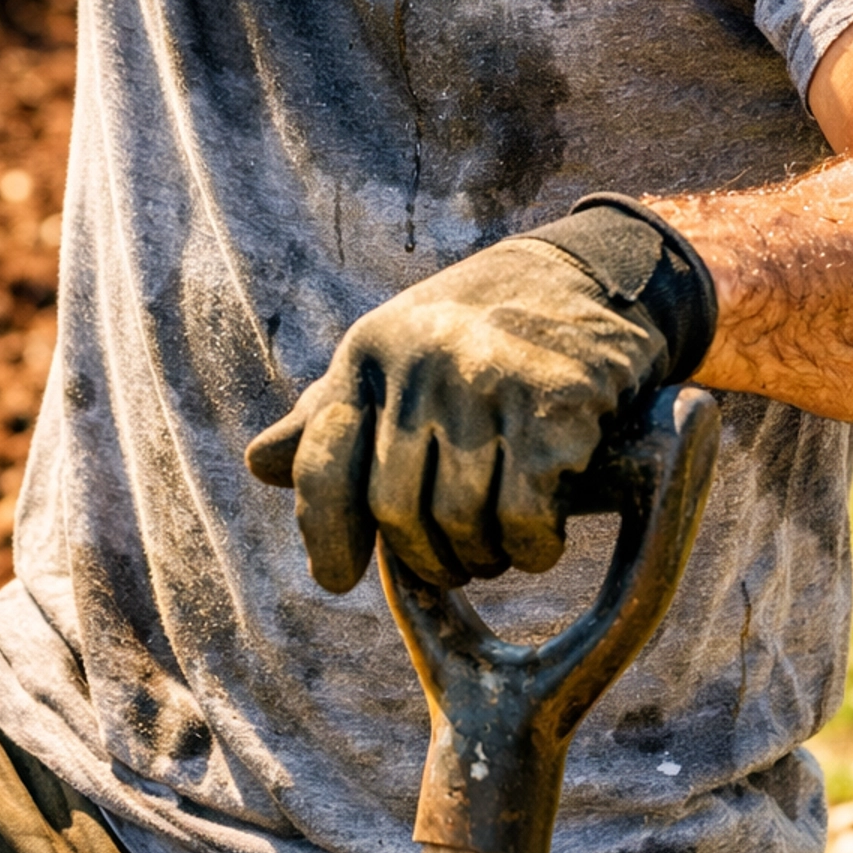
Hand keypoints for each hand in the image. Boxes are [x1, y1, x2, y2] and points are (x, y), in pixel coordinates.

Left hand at [245, 200, 716, 592]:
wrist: (595, 275)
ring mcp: (487, 379)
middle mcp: (420, 360)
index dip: (323, 530)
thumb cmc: (482, 331)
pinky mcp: (555, 406)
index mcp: (370, 349)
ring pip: (458, 521)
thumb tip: (258, 464)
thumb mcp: (396, 355)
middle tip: (457, 561)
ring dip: (483, 556)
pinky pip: (523, 518)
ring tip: (500, 548)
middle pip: (394, 508)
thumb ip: (333, 412)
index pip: (322, 460)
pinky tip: (542, 538)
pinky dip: (531, 547)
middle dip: (427, 555)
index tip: (337, 578)